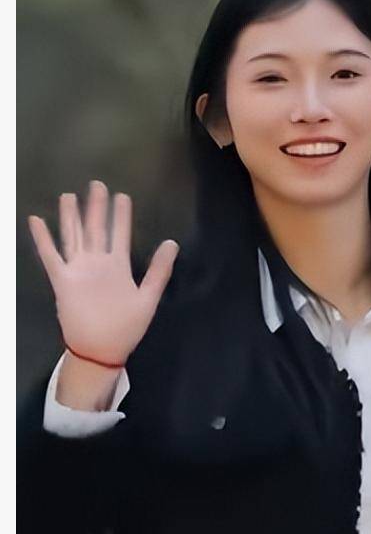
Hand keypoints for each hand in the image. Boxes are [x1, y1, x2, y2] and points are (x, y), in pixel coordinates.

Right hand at [28, 180, 178, 365]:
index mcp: (119, 268)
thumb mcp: (148, 297)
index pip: (120, 235)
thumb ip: (159, 271)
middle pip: (96, 229)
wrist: (102, 349)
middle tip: (97, 184)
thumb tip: (171, 243)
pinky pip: (50, 256)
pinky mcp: (62, 280)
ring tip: (68, 195)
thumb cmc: (127, 327)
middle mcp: (98, 265)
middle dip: (97, 208)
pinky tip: (36, 220)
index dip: (122, 216)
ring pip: (74, 237)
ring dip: (71, 217)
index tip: (123, 196)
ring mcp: (79, 271)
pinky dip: (42, 239)